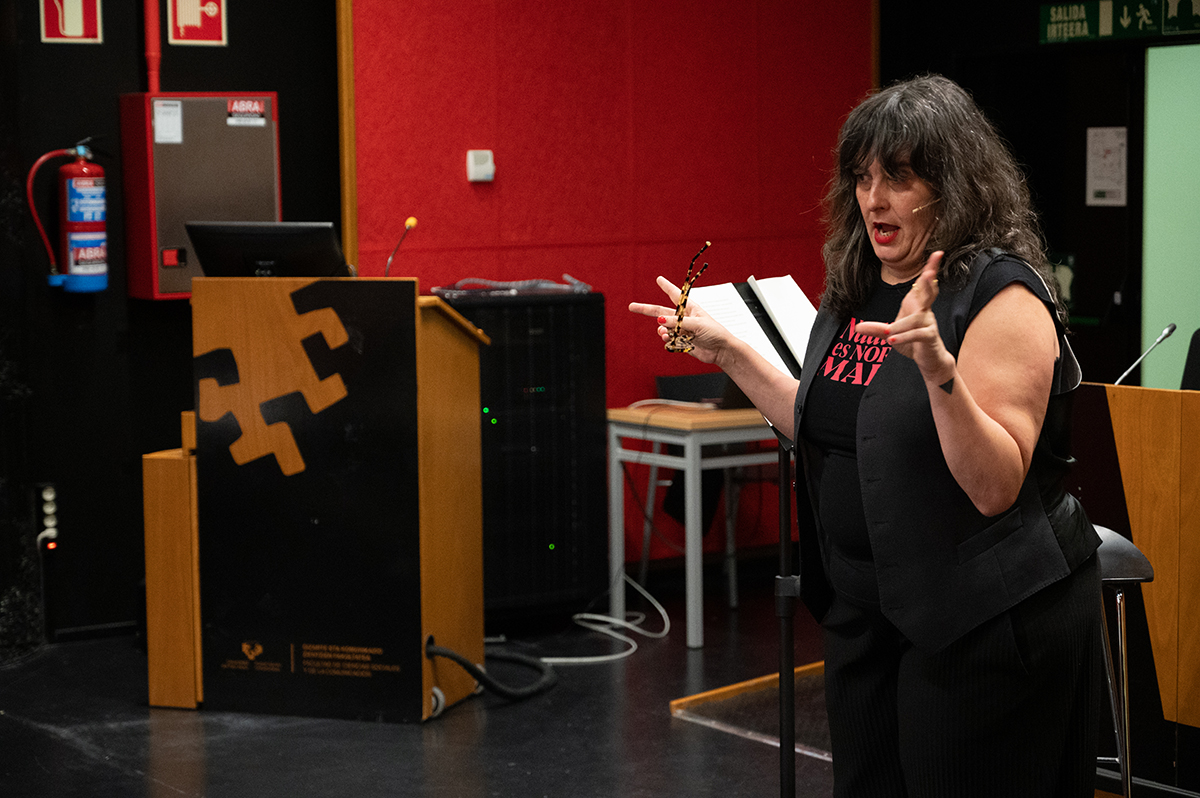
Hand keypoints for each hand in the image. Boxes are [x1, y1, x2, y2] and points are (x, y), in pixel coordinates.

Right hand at [628, 276, 729, 364]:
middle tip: (632, 307)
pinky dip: (667, 340)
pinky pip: (668, 339)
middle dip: (646, 310)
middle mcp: (683, 318)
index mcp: (689, 308)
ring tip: (666, 334)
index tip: (659, 279)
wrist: (721, 351)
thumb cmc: (715, 333)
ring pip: (663, 328)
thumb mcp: (696, 324)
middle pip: (661, 312)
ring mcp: (681, 330)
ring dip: (662, 330)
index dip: (666, 286)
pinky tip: (670, 340)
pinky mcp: (681, 342)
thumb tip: (660, 321)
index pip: (675, 295)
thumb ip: (677, 322)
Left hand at [855, 252, 955, 384]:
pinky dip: (904, 336)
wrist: (928, 360)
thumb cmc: (912, 342)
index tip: (937, 253)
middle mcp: (925, 312)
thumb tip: (856, 328)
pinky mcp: (930, 337)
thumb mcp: (890, 334)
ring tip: (888, 333)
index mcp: (916, 305)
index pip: (924, 284)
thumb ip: (875, 329)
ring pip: (917, 318)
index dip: (931, 268)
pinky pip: (918, 334)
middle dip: (929, 282)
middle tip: (929, 273)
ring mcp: (929, 324)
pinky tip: (892, 339)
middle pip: (929, 293)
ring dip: (901, 325)